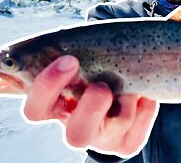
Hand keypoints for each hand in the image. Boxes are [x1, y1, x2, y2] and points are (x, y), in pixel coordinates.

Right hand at [22, 55, 157, 155]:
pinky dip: (145, 108)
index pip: (35, 110)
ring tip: (129, 87)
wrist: (117, 84)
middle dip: (92, 107)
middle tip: (102, 85)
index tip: (69, 59)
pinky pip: (139, 131)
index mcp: (53, 108)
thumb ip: (64, 50)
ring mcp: (103, 139)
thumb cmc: (91, 66)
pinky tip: (143, 95)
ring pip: (115, 127)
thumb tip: (77, 36)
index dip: (48, 87)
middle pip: (76, 136)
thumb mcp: (77, 57)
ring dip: (126, 101)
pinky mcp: (127, 144)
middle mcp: (75, 128)